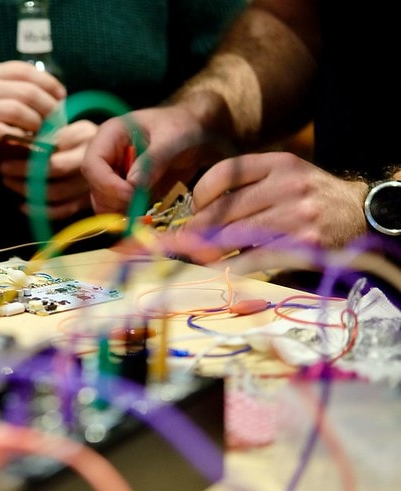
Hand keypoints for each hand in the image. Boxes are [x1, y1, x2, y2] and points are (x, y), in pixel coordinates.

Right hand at [0, 61, 65, 155]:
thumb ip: (5, 85)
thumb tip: (40, 94)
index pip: (26, 71)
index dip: (49, 82)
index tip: (60, 96)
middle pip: (29, 92)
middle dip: (49, 107)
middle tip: (57, 121)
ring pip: (20, 111)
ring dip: (38, 124)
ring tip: (44, 133)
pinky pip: (5, 133)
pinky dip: (21, 139)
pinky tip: (27, 144)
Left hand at [0, 120, 96, 219]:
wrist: (110, 147)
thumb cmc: (79, 135)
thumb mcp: (67, 125)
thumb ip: (47, 134)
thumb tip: (16, 144)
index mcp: (84, 141)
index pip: (53, 158)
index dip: (27, 165)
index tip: (6, 161)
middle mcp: (90, 165)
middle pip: (54, 177)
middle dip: (24, 178)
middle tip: (4, 172)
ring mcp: (90, 185)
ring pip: (56, 196)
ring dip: (29, 193)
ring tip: (10, 183)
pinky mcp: (88, 200)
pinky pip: (63, 211)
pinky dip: (41, 211)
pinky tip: (24, 205)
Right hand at [81, 105, 230, 213]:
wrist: (195, 134)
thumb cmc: (182, 127)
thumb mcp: (172, 138)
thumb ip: (153, 159)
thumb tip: (133, 185)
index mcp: (110, 136)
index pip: (92, 164)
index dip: (107, 183)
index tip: (131, 194)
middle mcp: (106, 157)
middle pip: (95, 187)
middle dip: (115, 201)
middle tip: (141, 203)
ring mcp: (113, 176)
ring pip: (102, 203)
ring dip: (121, 212)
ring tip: (146, 208)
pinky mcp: (124, 192)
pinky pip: (117, 211)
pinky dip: (129, 217)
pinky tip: (147, 214)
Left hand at [164, 152, 368, 263]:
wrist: (362, 214)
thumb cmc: (312, 198)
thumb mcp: (285, 177)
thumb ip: (248, 187)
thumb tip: (201, 214)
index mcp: (278, 164)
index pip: (226, 172)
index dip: (201, 192)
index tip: (194, 209)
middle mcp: (288, 185)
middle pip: (226, 208)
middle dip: (198, 228)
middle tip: (184, 241)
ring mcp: (297, 215)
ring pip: (235, 234)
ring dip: (209, 249)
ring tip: (197, 256)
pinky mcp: (303, 245)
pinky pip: (255, 258)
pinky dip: (233, 267)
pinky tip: (222, 270)